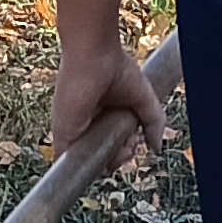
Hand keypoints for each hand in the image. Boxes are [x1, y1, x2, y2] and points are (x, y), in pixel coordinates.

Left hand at [50, 33, 166, 168]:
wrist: (94, 56)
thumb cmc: (116, 69)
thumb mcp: (144, 99)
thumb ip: (153, 122)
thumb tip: (157, 147)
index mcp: (102, 113)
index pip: (114, 142)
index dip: (127, 148)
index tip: (135, 141)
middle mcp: (87, 123)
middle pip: (105, 154)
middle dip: (122, 155)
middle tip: (130, 144)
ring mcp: (74, 130)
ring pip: (92, 160)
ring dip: (111, 161)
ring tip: (123, 148)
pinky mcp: (64, 134)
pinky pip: (73, 162)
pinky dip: (92, 166)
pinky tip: (108, 157)